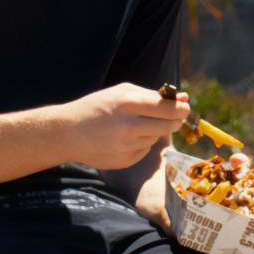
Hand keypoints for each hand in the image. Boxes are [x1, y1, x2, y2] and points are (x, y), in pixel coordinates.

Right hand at [57, 83, 188, 168]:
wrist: (68, 132)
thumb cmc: (97, 107)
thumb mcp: (122, 92)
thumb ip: (153, 95)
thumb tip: (184, 99)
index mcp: (130, 103)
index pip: (170, 109)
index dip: (182, 109)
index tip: (185, 108)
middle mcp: (130, 126)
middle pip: (169, 126)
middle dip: (174, 121)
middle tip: (170, 117)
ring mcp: (127, 145)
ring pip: (156, 138)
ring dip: (151, 131)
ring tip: (131, 126)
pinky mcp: (125, 160)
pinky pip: (144, 151)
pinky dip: (140, 144)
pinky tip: (122, 139)